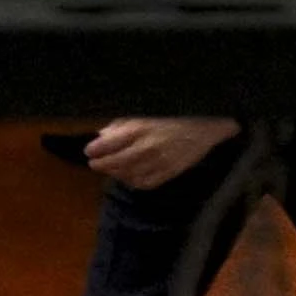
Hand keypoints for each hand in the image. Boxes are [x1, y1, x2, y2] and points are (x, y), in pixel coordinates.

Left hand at [80, 116, 229, 190]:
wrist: (206, 125)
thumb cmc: (173, 113)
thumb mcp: (145, 112)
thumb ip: (122, 124)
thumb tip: (102, 135)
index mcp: (140, 129)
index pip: (109, 144)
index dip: (95, 150)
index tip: (89, 150)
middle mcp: (148, 147)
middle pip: (116, 162)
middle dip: (102, 164)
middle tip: (94, 164)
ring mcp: (160, 162)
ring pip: (129, 175)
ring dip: (116, 174)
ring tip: (109, 169)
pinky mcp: (170, 172)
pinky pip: (146, 183)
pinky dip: (133, 182)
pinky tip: (128, 177)